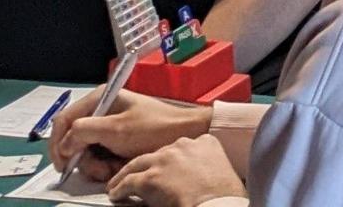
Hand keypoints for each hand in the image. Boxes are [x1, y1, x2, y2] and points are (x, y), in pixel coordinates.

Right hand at [50, 89, 209, 183]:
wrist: (184, 134)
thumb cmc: (153, 128)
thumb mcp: (116, 129)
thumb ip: (84, 132)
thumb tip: (64, 144)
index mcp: (99, 99)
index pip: (64, 120)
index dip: (58, 143)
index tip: (62, 165)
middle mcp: (101, 111)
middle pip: (74, 139)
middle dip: (84, 159)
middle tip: (100, 170)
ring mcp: (109, 126)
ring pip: (86, 151)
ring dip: (96, 165)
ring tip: (113, 169)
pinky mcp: (116, 140)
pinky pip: (100, 156)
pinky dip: (106, 165)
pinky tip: (119, 166)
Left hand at [105, 134, 242, 206]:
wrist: (219, 205)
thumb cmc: (226, 195)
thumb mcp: (223, 171)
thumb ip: (207, 166)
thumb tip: (197, 179)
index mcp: (204, 142)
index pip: (182, 147)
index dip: (172, 159)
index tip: (167, 167)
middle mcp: (182, 145)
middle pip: (157, 154)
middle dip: (147, 166)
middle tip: (139, 175)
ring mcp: (164, 160)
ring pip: (136, 165)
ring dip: (125, 175)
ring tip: (118, 184)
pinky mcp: (150, 178)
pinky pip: (128, 183)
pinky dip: (120, 189)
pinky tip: (116, 195)